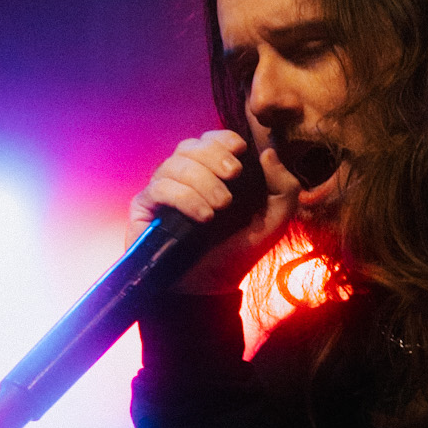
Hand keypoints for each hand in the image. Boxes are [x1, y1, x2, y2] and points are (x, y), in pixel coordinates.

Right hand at [125, 129, 300, 292]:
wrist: (210, 288)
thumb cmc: (239, 251)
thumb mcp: (274, 221)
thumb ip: (283, 187)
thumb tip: (269, 152)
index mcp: (213, 173)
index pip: (210, 139)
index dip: (222, 139)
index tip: (239, 150)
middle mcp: (185, 177)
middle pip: (191, 146)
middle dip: (214, 156)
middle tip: (234, 175)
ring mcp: (163, 190)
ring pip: (174, 164)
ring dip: (202, 180)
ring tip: (220, 207)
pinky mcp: (144, 207)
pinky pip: (158, 188)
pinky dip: (184, 197)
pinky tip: (203, 217)